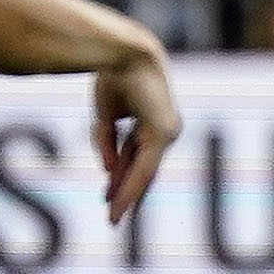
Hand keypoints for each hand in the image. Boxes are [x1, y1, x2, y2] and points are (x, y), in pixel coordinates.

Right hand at [94, 49, 181, 223]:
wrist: (124, 54)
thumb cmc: (115, 77)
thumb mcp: (106, 117)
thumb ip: (107, 143)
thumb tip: (108, 171)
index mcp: (150, 122)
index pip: (137, 158)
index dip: (122, 178)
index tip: (108, 195)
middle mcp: (163, 130)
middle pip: (142, 170)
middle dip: (127, 193)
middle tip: (116, 217)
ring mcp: (167, 133)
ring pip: (144, 174)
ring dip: (128, 197)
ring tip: (115, 220)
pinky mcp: (163, 134)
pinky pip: (145, 168)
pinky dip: (131, 186)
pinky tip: (120, 203)